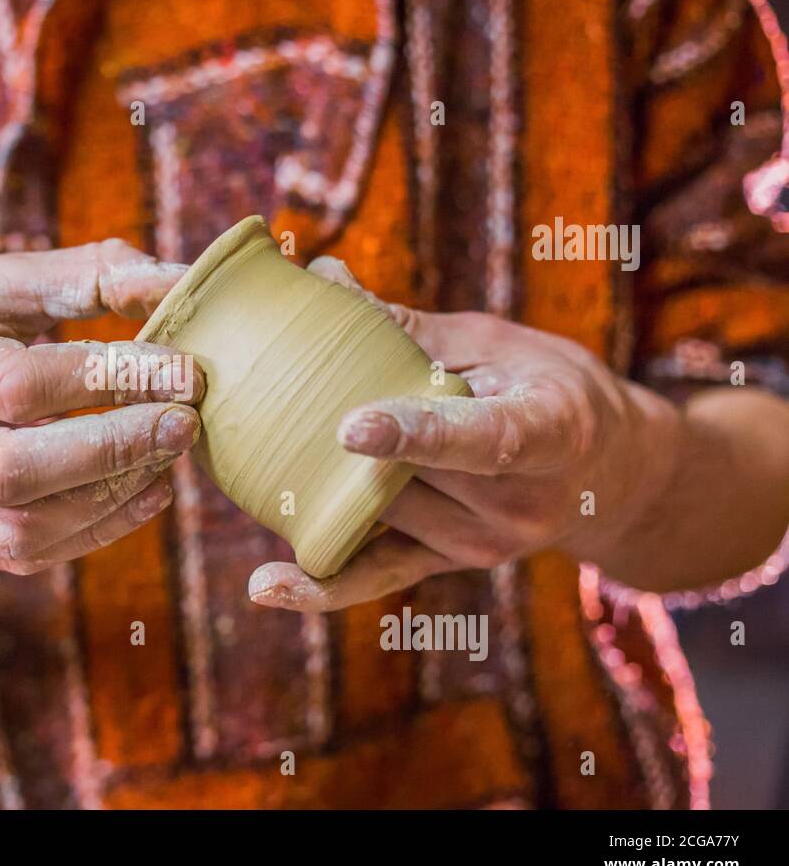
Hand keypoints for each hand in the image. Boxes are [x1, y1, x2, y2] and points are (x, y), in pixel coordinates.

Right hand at [0, 240, 204, 575]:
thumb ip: (78, 275)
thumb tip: (175, 281)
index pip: (10, 385)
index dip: (106, 380)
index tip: (184, 370)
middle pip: (8, 472)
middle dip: (112, 452)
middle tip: (183, 425)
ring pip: (16, 529)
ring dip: (109, 499)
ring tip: (167, 458)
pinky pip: (16, 555)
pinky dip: (91, 531)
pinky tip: (141, 493)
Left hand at [248, 257, 680, 611]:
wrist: (607, 472)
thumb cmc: (548, 386)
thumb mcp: (497, 346)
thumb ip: (410, 328)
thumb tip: (322, 278)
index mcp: (548, 434)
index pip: (481, 439)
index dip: (415, 433)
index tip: (350, 426)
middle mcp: (518, 505)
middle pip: (409, 477)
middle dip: (336, 442)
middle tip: (263, 399)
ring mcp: (482, 546)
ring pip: (378, 512)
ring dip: (319, 479)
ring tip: (257, 436)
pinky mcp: (446, 566)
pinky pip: (378, 579)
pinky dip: (322, 586)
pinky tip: (267, 587)